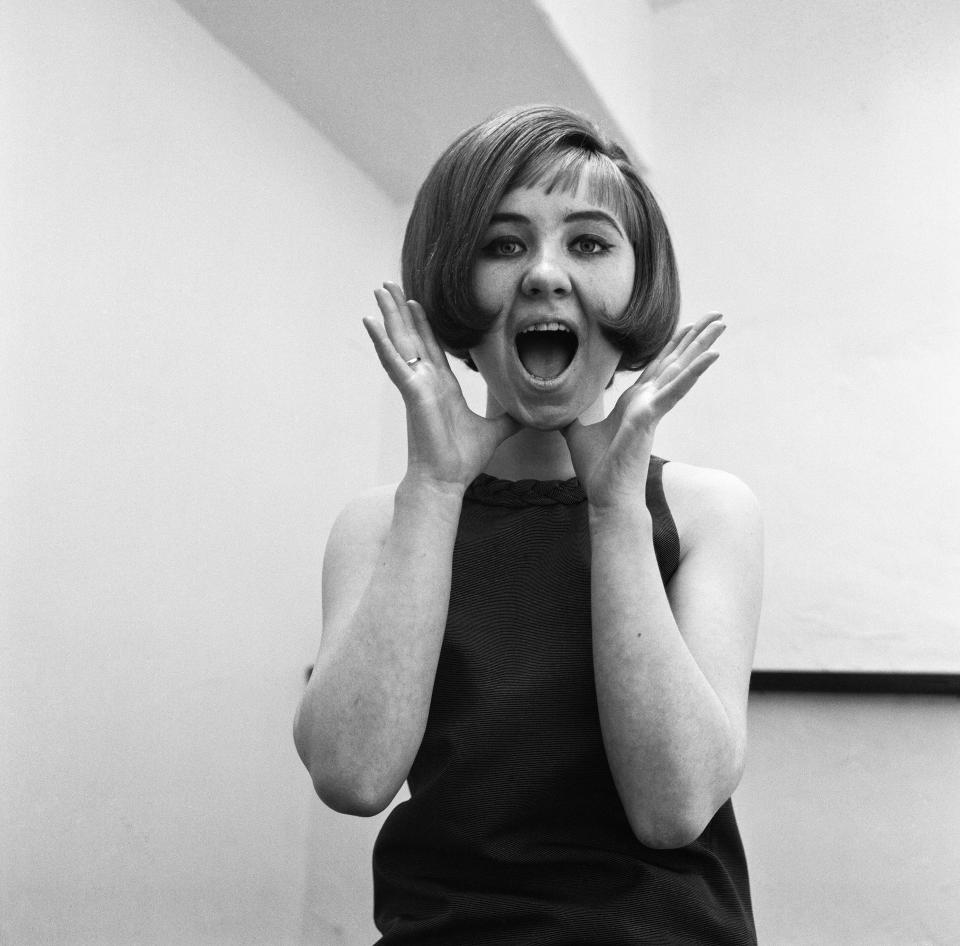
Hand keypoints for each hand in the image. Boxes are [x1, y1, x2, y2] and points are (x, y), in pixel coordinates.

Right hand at [363, 282, 518, 491]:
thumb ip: (508, 419)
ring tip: (378, 291)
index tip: (416, 301)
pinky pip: (394, 362)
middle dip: (400, 310)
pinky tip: (370, 322)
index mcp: (442, 386)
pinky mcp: (411, 392)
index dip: (423, 323)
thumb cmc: (461, 460)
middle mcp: (425, 381)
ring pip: (399, 342)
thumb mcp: (494, 432)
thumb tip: (528, 414)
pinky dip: (381, 342)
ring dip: (388, 315)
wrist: (446, 480)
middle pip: (411, 336)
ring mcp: (416, 384)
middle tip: (388, 285)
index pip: (431, 347)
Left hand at [563, 313, 725, 509]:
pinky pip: (675, 390)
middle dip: (695, 336)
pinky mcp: (650, 417)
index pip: (658, 366)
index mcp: (635, 402)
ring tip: (722, 323)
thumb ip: (572, 414)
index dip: (673, 345)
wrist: (607, 496)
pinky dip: (693, 372)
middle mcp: (648, 402)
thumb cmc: (597, 470)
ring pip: (681, 369)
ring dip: (702, 346)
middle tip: (718, 314)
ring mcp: (652, 408)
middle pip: (675, 361)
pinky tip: (712, 356)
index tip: (688, 325)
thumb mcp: (576, 432)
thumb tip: (556, 404)